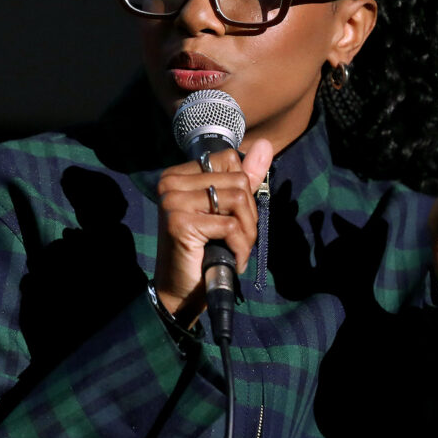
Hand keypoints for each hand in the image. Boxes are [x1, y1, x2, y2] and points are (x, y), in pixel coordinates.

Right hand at [154, 139, 274, 320]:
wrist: (181, 292)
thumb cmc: (205, 251)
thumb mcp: (227, 210)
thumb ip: (245, 177)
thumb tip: (266, 145)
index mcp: (179, 174)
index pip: (229, 159)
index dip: (244, 190)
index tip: (235, 218)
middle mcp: (171, 183)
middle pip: (238, 180)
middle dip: (249, 215)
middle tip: (239, 240)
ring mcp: (174, 201)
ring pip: (239, 199)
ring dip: (247, 233)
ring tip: (237, 250)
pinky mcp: (181, 223)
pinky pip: (232, 225)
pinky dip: (241, 247)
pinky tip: (233, 260)